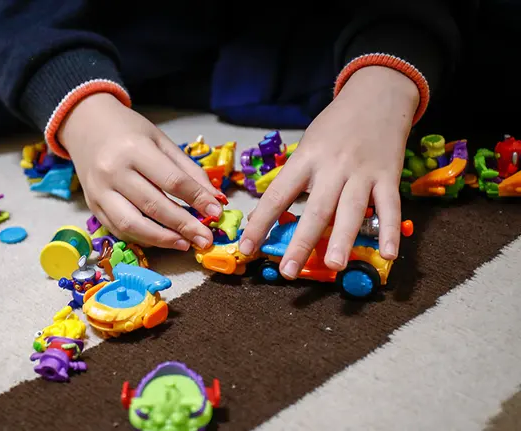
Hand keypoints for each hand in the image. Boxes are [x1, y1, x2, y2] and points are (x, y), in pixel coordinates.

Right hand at [59, 93, 221, 250]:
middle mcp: (113, 172)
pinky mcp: (92, 205)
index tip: (216, 212)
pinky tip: (161, 239)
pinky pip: (118, 229)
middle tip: (206, 239)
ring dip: (162, 239)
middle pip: (154, 206)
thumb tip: (214, 199)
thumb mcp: (161, 140)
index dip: (197, 199)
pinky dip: (142, 238)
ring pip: (132, 225)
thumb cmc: (128, 131)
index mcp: (134, 149)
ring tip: (185, 244)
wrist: (86, 126)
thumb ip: (188, 170)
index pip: (172, 180)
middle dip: (184, 226)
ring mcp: (99, 191)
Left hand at [240, 66, 417, 277]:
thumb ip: (294, 179)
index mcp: (306, 159)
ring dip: (343, 239)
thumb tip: (271, 216)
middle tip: (288, 271)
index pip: (278, 196)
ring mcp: (362, 172)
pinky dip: (390, 231)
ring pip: (351, 210)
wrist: (377, 94)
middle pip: (315, 208)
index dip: (261, 224)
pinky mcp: (388, 176)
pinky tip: (388, 254)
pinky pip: (390, 207)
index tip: (246, 249)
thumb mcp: (307, 145)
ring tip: (335, 265)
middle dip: (301, 242)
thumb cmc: (335, 125)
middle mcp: (333, 167)